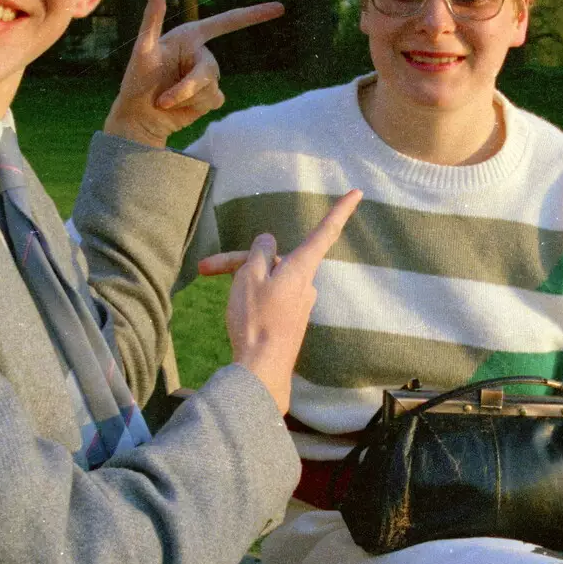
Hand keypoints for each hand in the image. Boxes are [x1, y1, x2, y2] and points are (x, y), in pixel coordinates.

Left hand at [104, 0, 284, 146]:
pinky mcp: (210, 96)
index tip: (280, 8)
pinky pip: (215, 99)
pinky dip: (195, 106)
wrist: (139, 117)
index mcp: (190, 36)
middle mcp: (201, 53)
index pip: (227, 22)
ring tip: (166, 102)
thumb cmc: (136, 81)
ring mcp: (207, 76)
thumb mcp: (142, 48)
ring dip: (187, 98)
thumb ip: (152, 16)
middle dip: (187, 87)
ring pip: (212, 87)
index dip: (254, 14)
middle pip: (211, 68)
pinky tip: (180, 108)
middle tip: (163, 100)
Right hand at [221, 190, 361, 412]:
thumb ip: (258, 252)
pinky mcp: (290, 322)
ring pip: (269, 280)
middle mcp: (305, 284)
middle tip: (204, 269)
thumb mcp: (249, 276)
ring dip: (243, 282)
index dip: (341, 210)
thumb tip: (268, 242)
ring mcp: (299, 304)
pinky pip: (270, 298)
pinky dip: (252, 299)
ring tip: (223, 298)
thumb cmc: (255, 319)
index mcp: (300, 268)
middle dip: (240, 261)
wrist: (261, 371)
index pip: (325, 231)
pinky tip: (239, 315)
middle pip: (273, 260)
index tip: (358, 192)